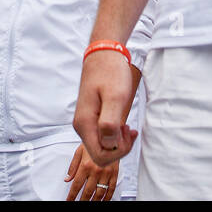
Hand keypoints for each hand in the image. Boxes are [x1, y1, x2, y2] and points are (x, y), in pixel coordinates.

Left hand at [65, 144, 118, 200]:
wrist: (109, 135)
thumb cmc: (94, 142)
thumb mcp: (79, 152)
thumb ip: (73, 167)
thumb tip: (67, 179)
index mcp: (86, 165)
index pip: (76, 185)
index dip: (72, 196)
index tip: (69, 201)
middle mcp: (96, 170)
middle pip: (87, 192)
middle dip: (82, 201)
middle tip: (79, 204)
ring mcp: (106, 173)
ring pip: (99, 193)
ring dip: (94, 201)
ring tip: (90, 204)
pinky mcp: (114, 173)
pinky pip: (111, 188)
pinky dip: (107, 197)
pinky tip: (103, 200)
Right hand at [72, 49, 137, 166]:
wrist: (104, 55)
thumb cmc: (111, 72)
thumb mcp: (115, 97)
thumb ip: (110, 123)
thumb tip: (108, 144)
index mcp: (85, 123)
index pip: (99, 156)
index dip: (117, 152)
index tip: (128, 133)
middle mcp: (81, 126)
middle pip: (99, 155)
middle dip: (118, 148)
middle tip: (130, 130)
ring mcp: (85, 123)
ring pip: (101, 147)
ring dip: (117, 142)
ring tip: (127, 127)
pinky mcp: (91, 118)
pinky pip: (102, 137)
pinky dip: (115, 135)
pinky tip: (123, 125)